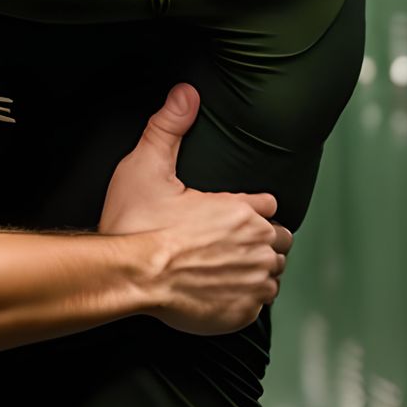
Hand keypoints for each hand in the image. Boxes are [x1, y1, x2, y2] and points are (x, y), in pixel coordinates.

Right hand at [100, 84, 290, 335]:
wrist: (128, 276)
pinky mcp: (243, 313)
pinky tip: (218, 292)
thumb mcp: (146, 165)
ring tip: (224, 269)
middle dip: (259, 240)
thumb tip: (185, 92)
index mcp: (241, 209)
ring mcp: (252, 281)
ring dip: (254, 271)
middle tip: (227, 244)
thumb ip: (168, 126)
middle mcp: (256, 245)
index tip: (232, 215)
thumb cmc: (135, 224)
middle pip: (278, 240)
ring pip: (271, 274)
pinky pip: (257, 305)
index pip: (269, 206)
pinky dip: (243, 300)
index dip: (250, 209)